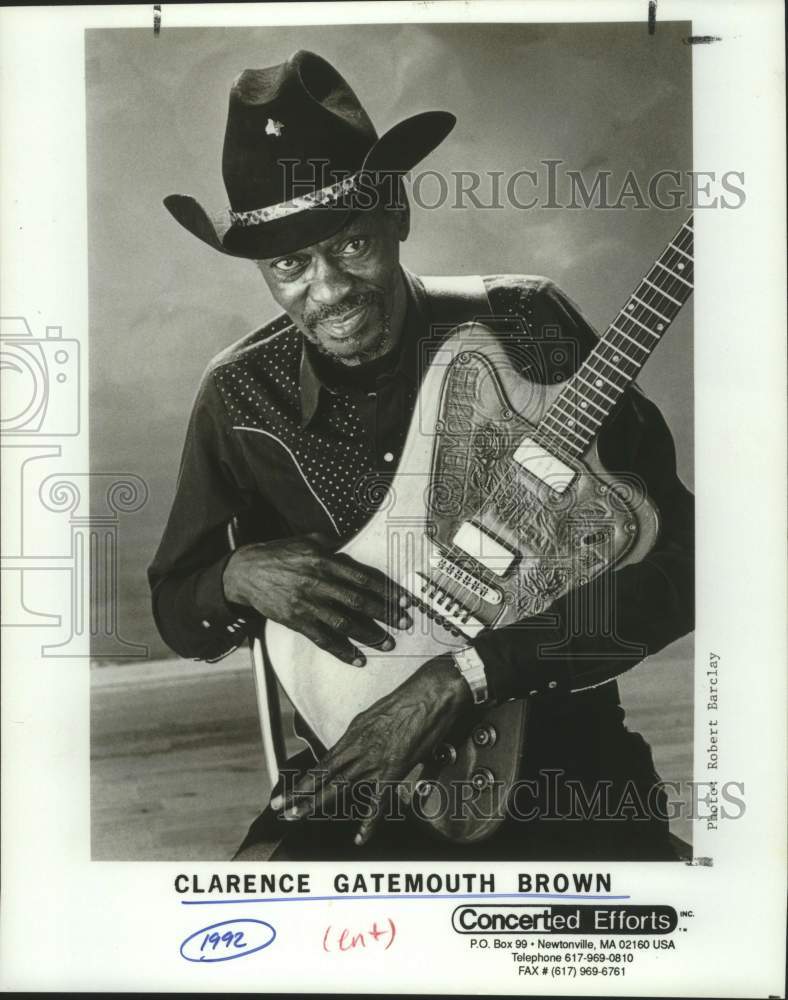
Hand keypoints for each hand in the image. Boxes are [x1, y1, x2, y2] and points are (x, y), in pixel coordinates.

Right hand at [222, 533, 410, 665]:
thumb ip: (333, 545)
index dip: (387, 590)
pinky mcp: (296, 621)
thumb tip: (353, 545)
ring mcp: (307, 604)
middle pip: (358, 602)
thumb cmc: (279, 554)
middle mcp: (318, 583)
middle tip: (405, 623)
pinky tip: (358, 659)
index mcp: (325, 561)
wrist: (245, 572)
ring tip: (388, 643)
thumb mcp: (307, 541)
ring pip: (344, 623)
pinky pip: (323, 639)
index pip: (363, 577)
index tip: (404, 600)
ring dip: (369, 635)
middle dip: (386, 614)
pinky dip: (342, 651)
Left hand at [271, 655, 472, 844]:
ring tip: (296, 816)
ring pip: (339, 786)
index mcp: (354, 734)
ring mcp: (374, 761)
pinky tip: (359, 837)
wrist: (430, 693)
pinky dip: (370, 821)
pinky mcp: (394, 770)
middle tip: (280, 807)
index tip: (285, 790)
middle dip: (299, 793)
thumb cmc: (408, 699)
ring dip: (316, 802)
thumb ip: (362, 735)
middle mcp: (358, 748)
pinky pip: (379, 801)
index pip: (322, 762)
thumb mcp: (376, 715)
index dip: (303, 779)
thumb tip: (353, 747)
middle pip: (323, 775)